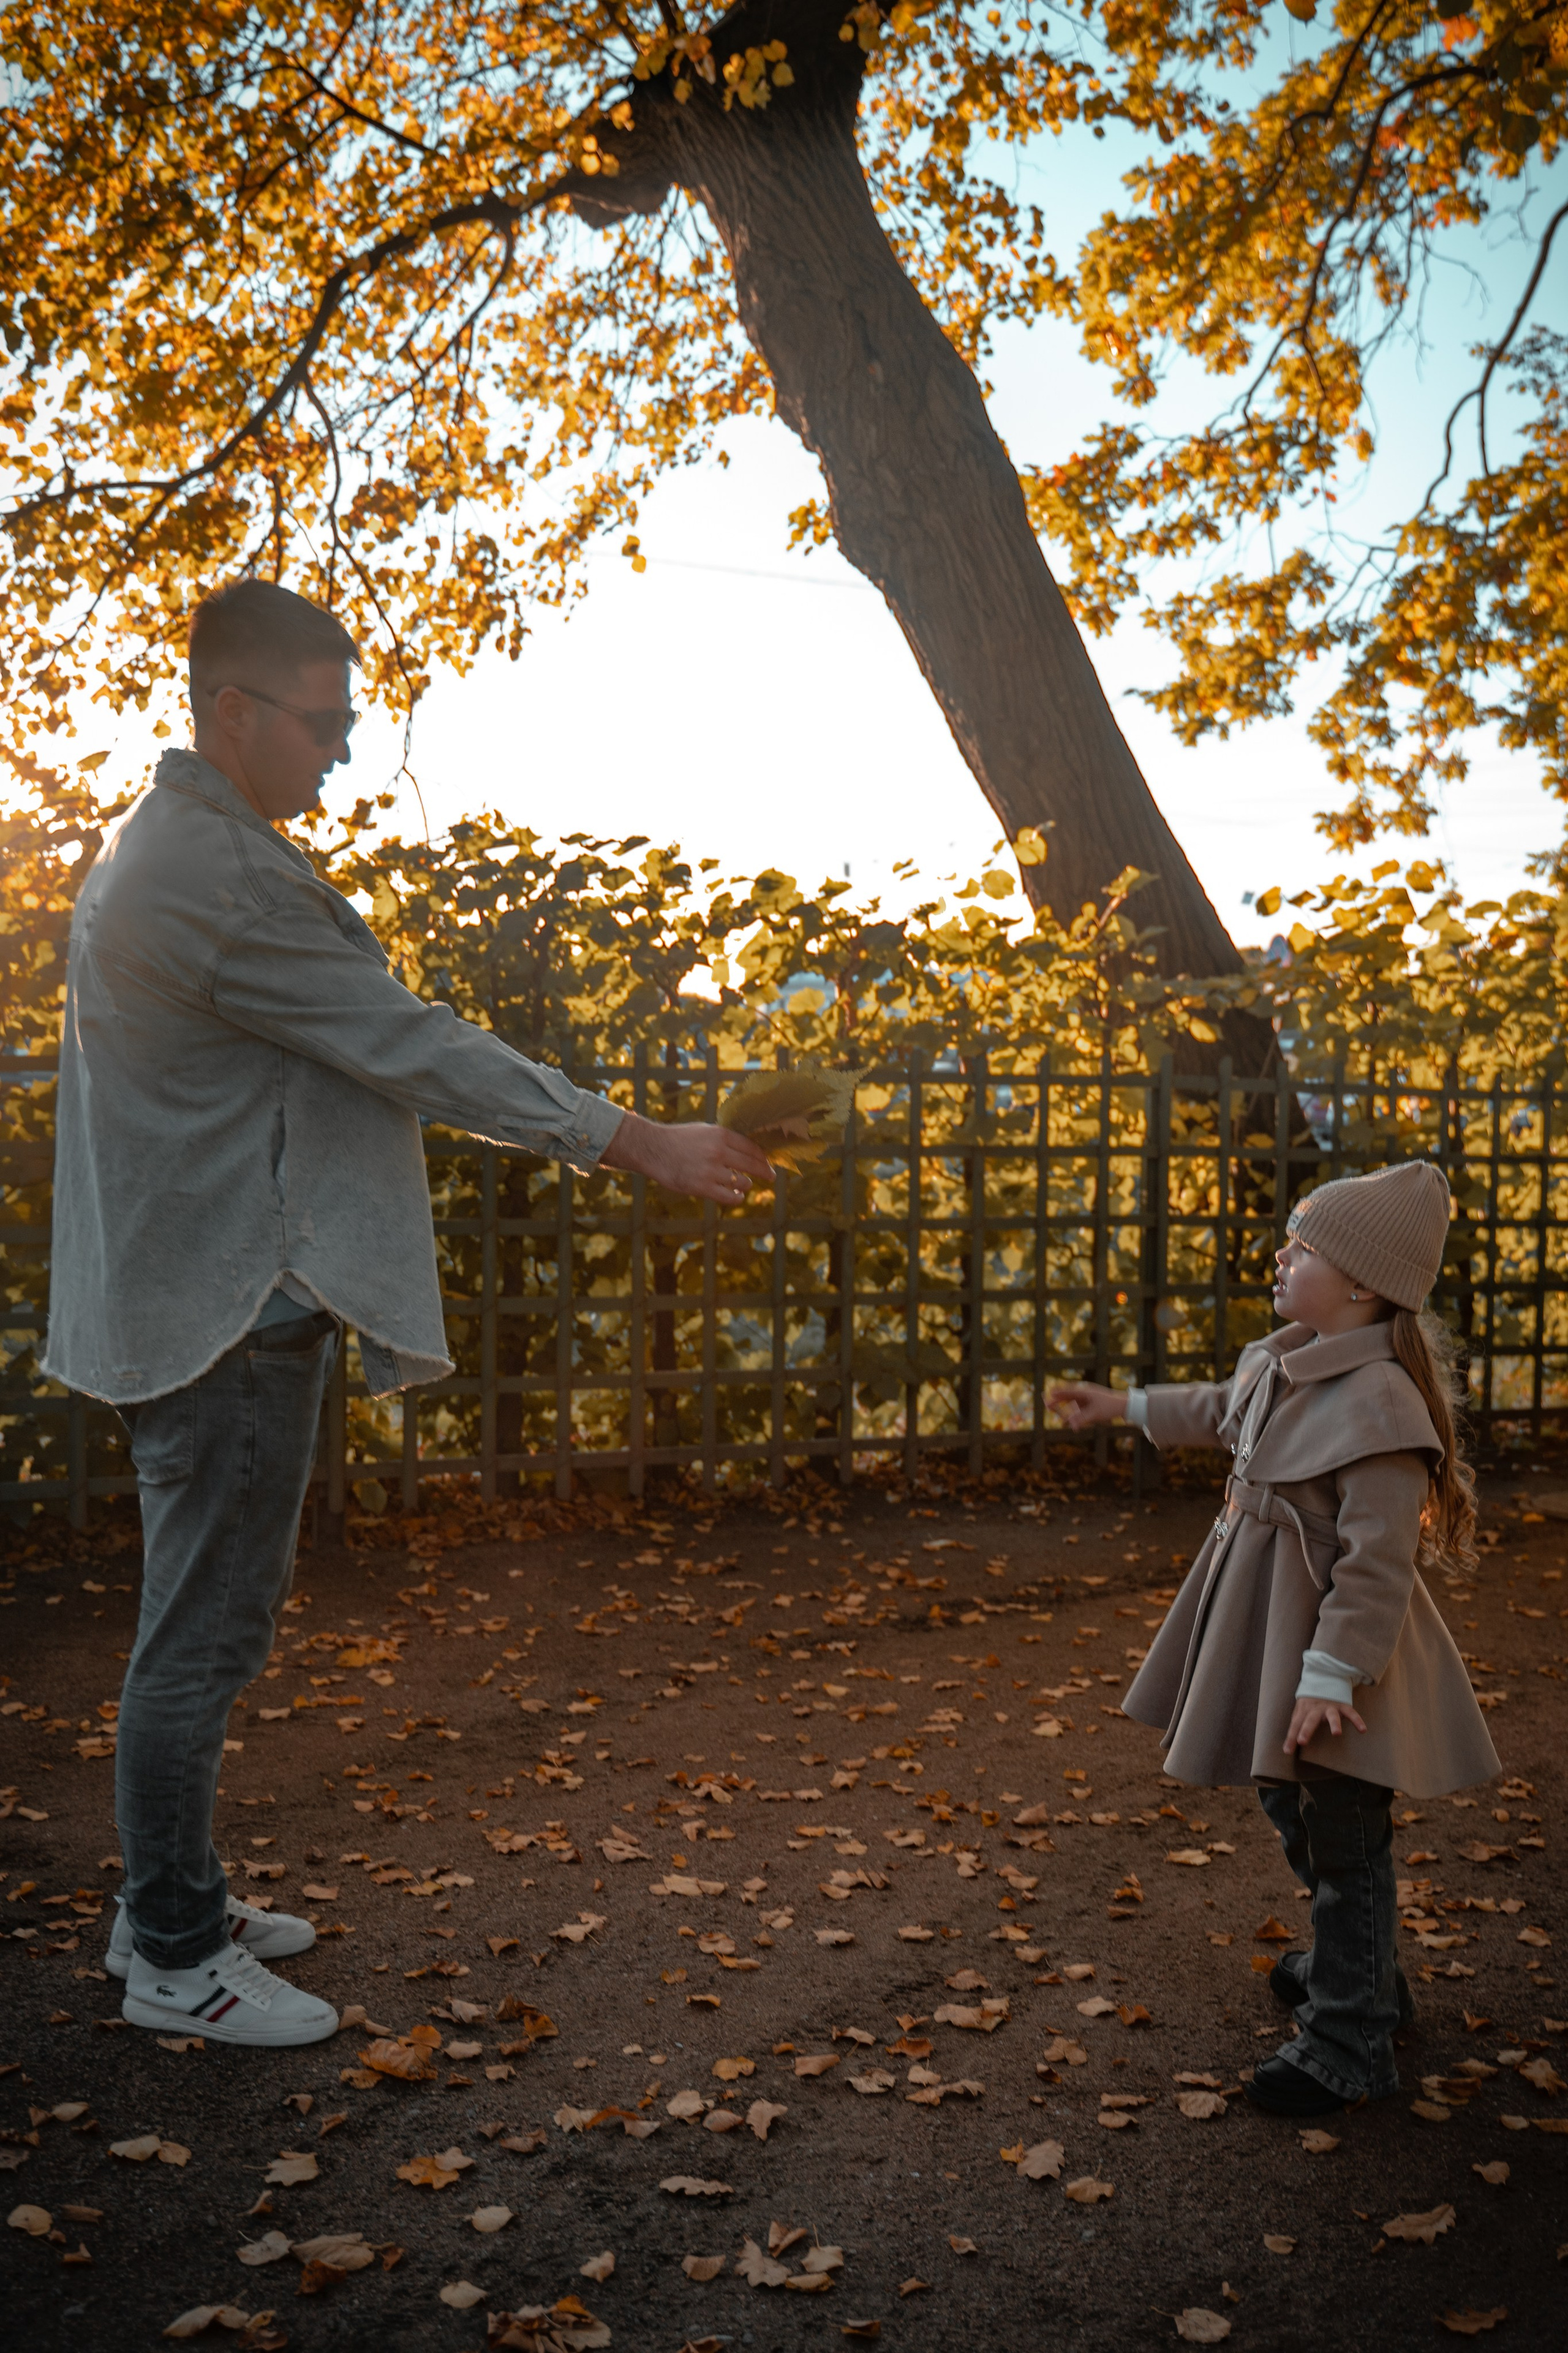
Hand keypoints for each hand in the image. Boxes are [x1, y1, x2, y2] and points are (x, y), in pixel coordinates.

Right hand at [599, 1111, 773, 1204]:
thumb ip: (725, 1138)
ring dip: (745, 1185)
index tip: (768, 1163)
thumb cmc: (679, 1139)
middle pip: (752, 1164)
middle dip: (765, 1172)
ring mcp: (710, 1170)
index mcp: (720, 1134)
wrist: (653, 1149)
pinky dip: (737, 1198)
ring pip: (742, 1182)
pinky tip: (738, 1196)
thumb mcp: (704, 1130)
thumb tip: (748, 1148)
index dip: (763, 1157)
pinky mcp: (701, 1187)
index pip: (752, 1148)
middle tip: (771, 1176)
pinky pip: (729, 1197)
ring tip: (744, 1185)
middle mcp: (718, 1151)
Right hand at [1048, 1380, 1126, 1429]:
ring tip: (1053, 1409)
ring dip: (1064, 1409)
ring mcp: (1087, 1400)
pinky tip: (1067, 1421)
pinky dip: (1072, 1414)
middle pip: (1067, 1397)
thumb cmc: (1110, 1407)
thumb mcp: (1095, 1414)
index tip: (1048, 1395)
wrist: (1124, 1406)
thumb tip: (1070, 1425)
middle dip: (1057, 1401)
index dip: (1057, 1394)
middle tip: (1047, 1404)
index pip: (1067, 1391)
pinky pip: (1078, 1409)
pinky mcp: (1090, 1406)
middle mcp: (1084, 1394)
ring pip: (1072, 1404)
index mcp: (1085, 1391)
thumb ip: (1081, 1419)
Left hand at [1282, 1695, 1366, 1753]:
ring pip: (1332, 1715)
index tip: (1287, 1751)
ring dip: (1334, 1723)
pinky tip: (1363, 1730)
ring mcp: (1330, 1706)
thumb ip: (1297, 1723)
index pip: (1296, 1724)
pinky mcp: (1343, 1705)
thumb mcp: (1301, 1709)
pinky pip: (1351, 1713)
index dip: (1291, 1737)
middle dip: (1306, 1730)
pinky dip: (1357, 1720)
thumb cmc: (1311, 1701)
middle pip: (1310, 1719)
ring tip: (1336, 1734)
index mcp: (1304, 1709)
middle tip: (1302, 1742)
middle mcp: (1316, 1707)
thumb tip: (1288, 1744)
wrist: (1325, 1678)